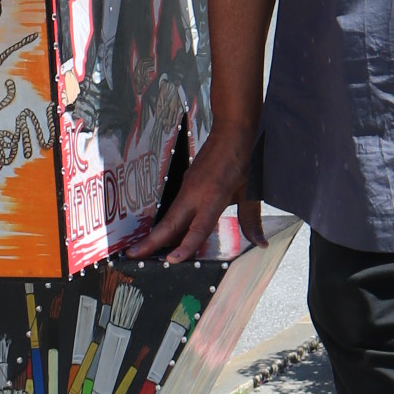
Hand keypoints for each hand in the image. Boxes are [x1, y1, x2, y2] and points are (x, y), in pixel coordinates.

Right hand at [132, 119, 263, 261]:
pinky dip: (166, 224)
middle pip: (170, 223)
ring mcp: (187, 188)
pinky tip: (163, 235)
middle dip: (150, 241)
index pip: (198, 228)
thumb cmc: (240, 160)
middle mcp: (195, 194)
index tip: (172, 260)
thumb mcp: (249, 192)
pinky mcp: (185, 184)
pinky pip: (174, 209)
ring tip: (140, 249)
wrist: (229, 132)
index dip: (185, 246)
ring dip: (155, 234)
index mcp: (213, 196)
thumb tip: (261, 243)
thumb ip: (251, 221)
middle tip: (132, 255)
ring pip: (168, 216)